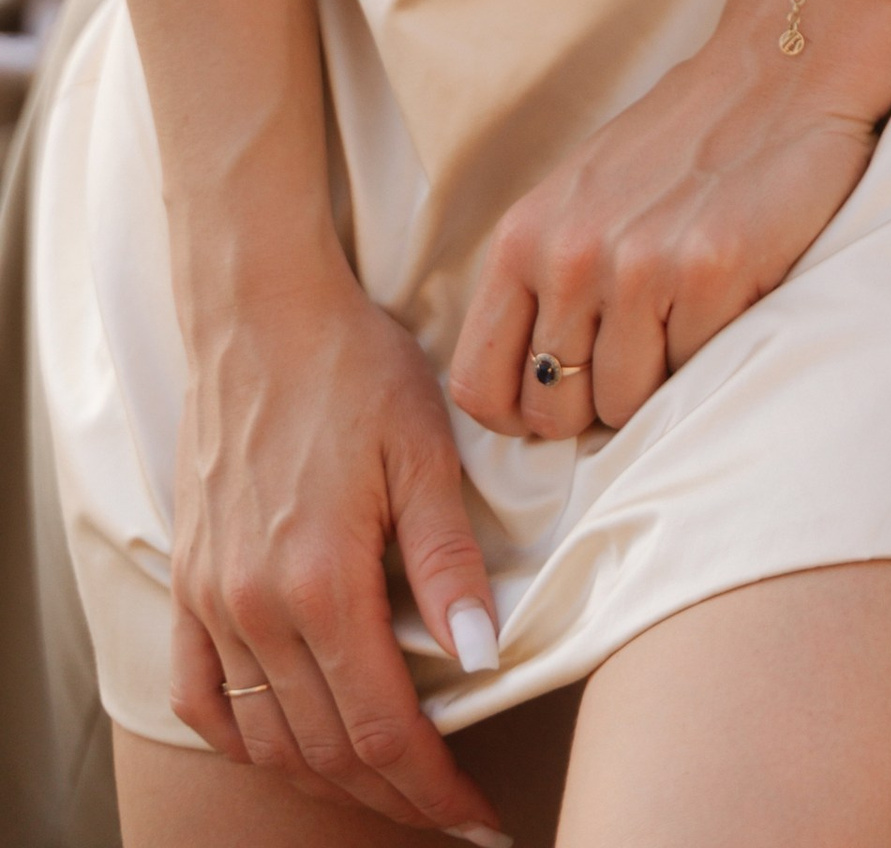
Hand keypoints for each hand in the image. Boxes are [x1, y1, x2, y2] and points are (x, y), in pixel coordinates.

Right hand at [170, 259, 506, 838]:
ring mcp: (212, 600)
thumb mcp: (424, 450)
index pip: (381, 727)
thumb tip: (482, 657)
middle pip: (326, 748)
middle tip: (448, 810)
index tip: (477, 815)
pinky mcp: (188, 583)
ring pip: (267, 736)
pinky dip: (247, 739)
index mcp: (320, 582)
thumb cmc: (354, 367)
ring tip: (390, 783)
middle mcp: (255, 608)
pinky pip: (201, 697)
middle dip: (394, 793)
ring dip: (329, 776)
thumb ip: (449, 563)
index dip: (432, 785)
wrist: (262, 312)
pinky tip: (288, 745)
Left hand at [450, 3, 890, 443]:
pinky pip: (694, 373)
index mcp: (525, 236)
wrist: (781, 70)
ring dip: (659, 380)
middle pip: (553, 411)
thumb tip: (530, 389)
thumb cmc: (681, 142)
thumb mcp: (582, 197)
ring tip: (687, 316)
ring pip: (624, 405)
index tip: (566, 398)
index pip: (479, 385)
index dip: (520, 413)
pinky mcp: (711, 272)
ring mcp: (639, 266)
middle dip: (595, 403)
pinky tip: (729, 294)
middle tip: (642, 352)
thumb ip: (545, 279)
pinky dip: (713, 350)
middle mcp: (570, 255)